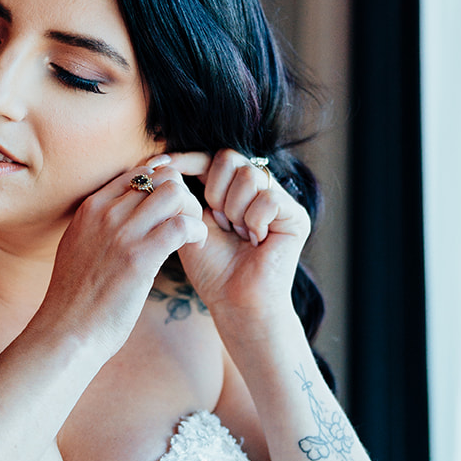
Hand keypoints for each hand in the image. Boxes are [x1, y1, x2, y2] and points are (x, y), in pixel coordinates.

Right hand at [37, 158, 208, 357]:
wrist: (65, 332)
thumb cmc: (75, 300)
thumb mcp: (78, 248)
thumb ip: (97, 227)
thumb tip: (118, 217)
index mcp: (90, 208)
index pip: (138, 173)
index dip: (163, 184)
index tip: (173, 206)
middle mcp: (105, 213)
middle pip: (160, 177)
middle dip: (182, 194)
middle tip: (186, 220)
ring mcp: (121, 233)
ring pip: (174, 193)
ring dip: (192, 209)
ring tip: (191, 233)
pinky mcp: (139, 257)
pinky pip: (182, 224)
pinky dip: (197, 231)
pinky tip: (195, 245)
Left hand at [168, 149, 310, 328]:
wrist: (235, 302)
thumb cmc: (213, 268)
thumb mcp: (189, 223)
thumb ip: (184, 192)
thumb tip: (169, 161)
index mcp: (232, 190)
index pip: (213, 158)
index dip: (189, 159)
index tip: (164, 165)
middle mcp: (258, 190)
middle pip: (229, 158)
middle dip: (214, 191)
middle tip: (218, 222)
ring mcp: (279, 201)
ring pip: (249, 175)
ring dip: (233, 209)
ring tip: (237, 234)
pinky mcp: (296, 215)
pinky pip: (268, 197)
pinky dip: (254, 220)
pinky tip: (255, 240)